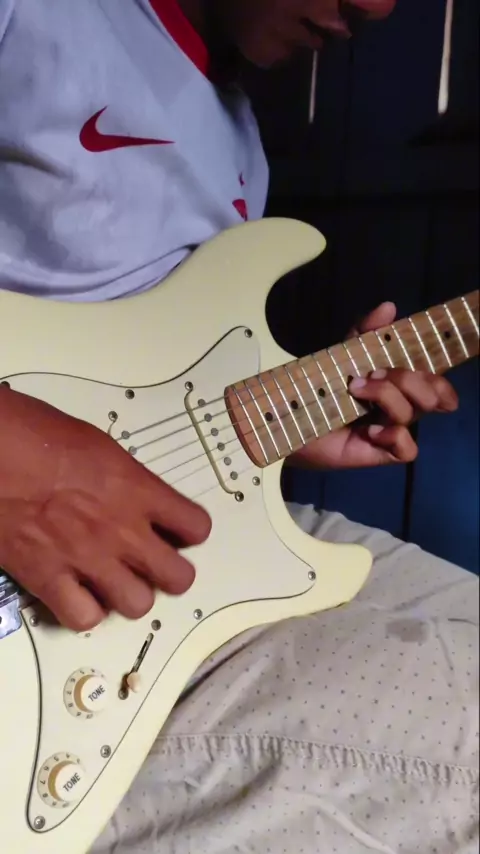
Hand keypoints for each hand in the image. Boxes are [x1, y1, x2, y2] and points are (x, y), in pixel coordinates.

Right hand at [0, 386, 210, 630]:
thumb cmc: (36, 433)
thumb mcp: (98, 445)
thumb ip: (125, 479)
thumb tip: (129, 493)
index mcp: (137, 490)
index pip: (196, 526)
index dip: (190, 531)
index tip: (179, 531)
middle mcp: (121, 530)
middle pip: (178, 577)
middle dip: (170, 573)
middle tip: (153, 564)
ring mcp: (87, 559)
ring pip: (138, 604)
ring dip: (130, 595)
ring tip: (116, 582)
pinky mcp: (48, 578)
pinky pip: (84, 618)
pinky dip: (84, 611)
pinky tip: (78, 594)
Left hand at [291, 302, 458, 470]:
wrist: (287, 417)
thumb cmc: (319, 387)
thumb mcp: (342, 354)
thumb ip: (364, 333)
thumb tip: (389, 307)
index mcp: (395, 387)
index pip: (434, 385)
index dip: (441, 381)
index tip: (432, 367)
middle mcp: (396, 409)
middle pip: (429, 396)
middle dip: (407, 378)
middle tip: (373, 373)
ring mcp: (387, 431)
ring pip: (412, 414)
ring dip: (387, 396)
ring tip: (356, 390)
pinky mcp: (376, 453)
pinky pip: (407, 450)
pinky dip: (394, 436)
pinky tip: (370, 431)